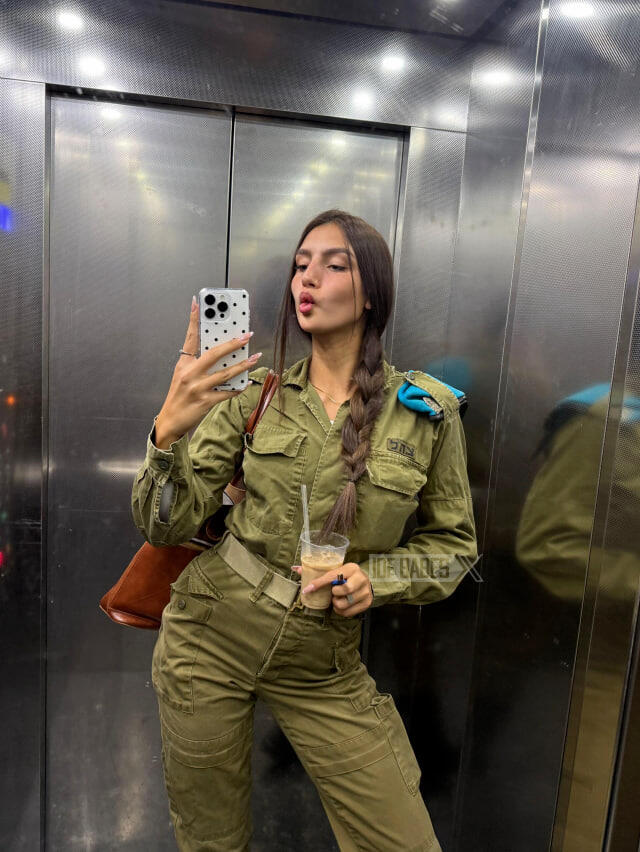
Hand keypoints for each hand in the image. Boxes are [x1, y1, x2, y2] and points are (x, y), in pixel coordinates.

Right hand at [155, 297, 261, 445]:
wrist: (170, 420)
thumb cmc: (178, 396)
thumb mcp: (182, 375)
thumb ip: (197, 363)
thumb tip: (219, 351)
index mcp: (184, 364)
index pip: (190, 338)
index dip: (193, 319)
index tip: (198, 303)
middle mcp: (190, 374)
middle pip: (214, 353)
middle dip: (233, 343)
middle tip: (247, 335)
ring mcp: (198, 388)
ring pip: (225, 373)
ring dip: (243, 365)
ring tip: (255, 357)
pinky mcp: (205, 402)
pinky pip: (227, 393)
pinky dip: (239, 388)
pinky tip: (247, 382)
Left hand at [291, 562, 373, 616]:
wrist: (366, 582)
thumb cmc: (346, 576)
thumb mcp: (336, 570)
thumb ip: (317, 571)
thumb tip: (296, 568)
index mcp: (351, 568)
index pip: (332, 576)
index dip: (318, 583)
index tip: (307, 590)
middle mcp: (361, 578)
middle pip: (344, 589)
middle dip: (334, 594)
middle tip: (333, 593)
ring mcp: (366, 591)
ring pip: (345, 603)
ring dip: (337, 604)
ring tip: (337, 600)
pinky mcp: (367, 602)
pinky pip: (349, 612)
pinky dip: (342, 611)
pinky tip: (342, 606)